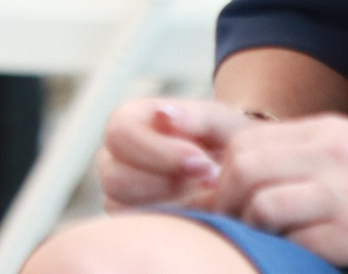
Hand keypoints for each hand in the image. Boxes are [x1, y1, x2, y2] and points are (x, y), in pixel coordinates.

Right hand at [99, 97, 248, 210]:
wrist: (235, 170)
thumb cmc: (223, 139)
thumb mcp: (218, 122)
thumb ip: (194, 117)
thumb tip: (163, 115)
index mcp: (125, 122)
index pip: (120, 135)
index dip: (159, 151)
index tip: (202, 162)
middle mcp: (111, 159)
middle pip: (115, 178)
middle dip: (167, 184)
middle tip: (210, 184)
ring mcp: (118, 195)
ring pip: (122, 209)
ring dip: (171, 206)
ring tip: (208, 198)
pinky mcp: (131, 223)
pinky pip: (138, 231)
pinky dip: (172, 225)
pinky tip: (200, 214)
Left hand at [210, 115, 347, 273]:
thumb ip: (304, 156)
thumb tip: (242, 174)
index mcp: (325, 131)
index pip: (242, 140)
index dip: (216, 173)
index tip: (211, 199)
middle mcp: (331, 153)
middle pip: (243, 169)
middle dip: (226, 202)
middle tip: (231, 227)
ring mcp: (346, 193)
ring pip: (263, 206)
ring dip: (252, 231)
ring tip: (263, 245)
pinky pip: (300, 244)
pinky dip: (288, 255)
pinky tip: (298, 259)